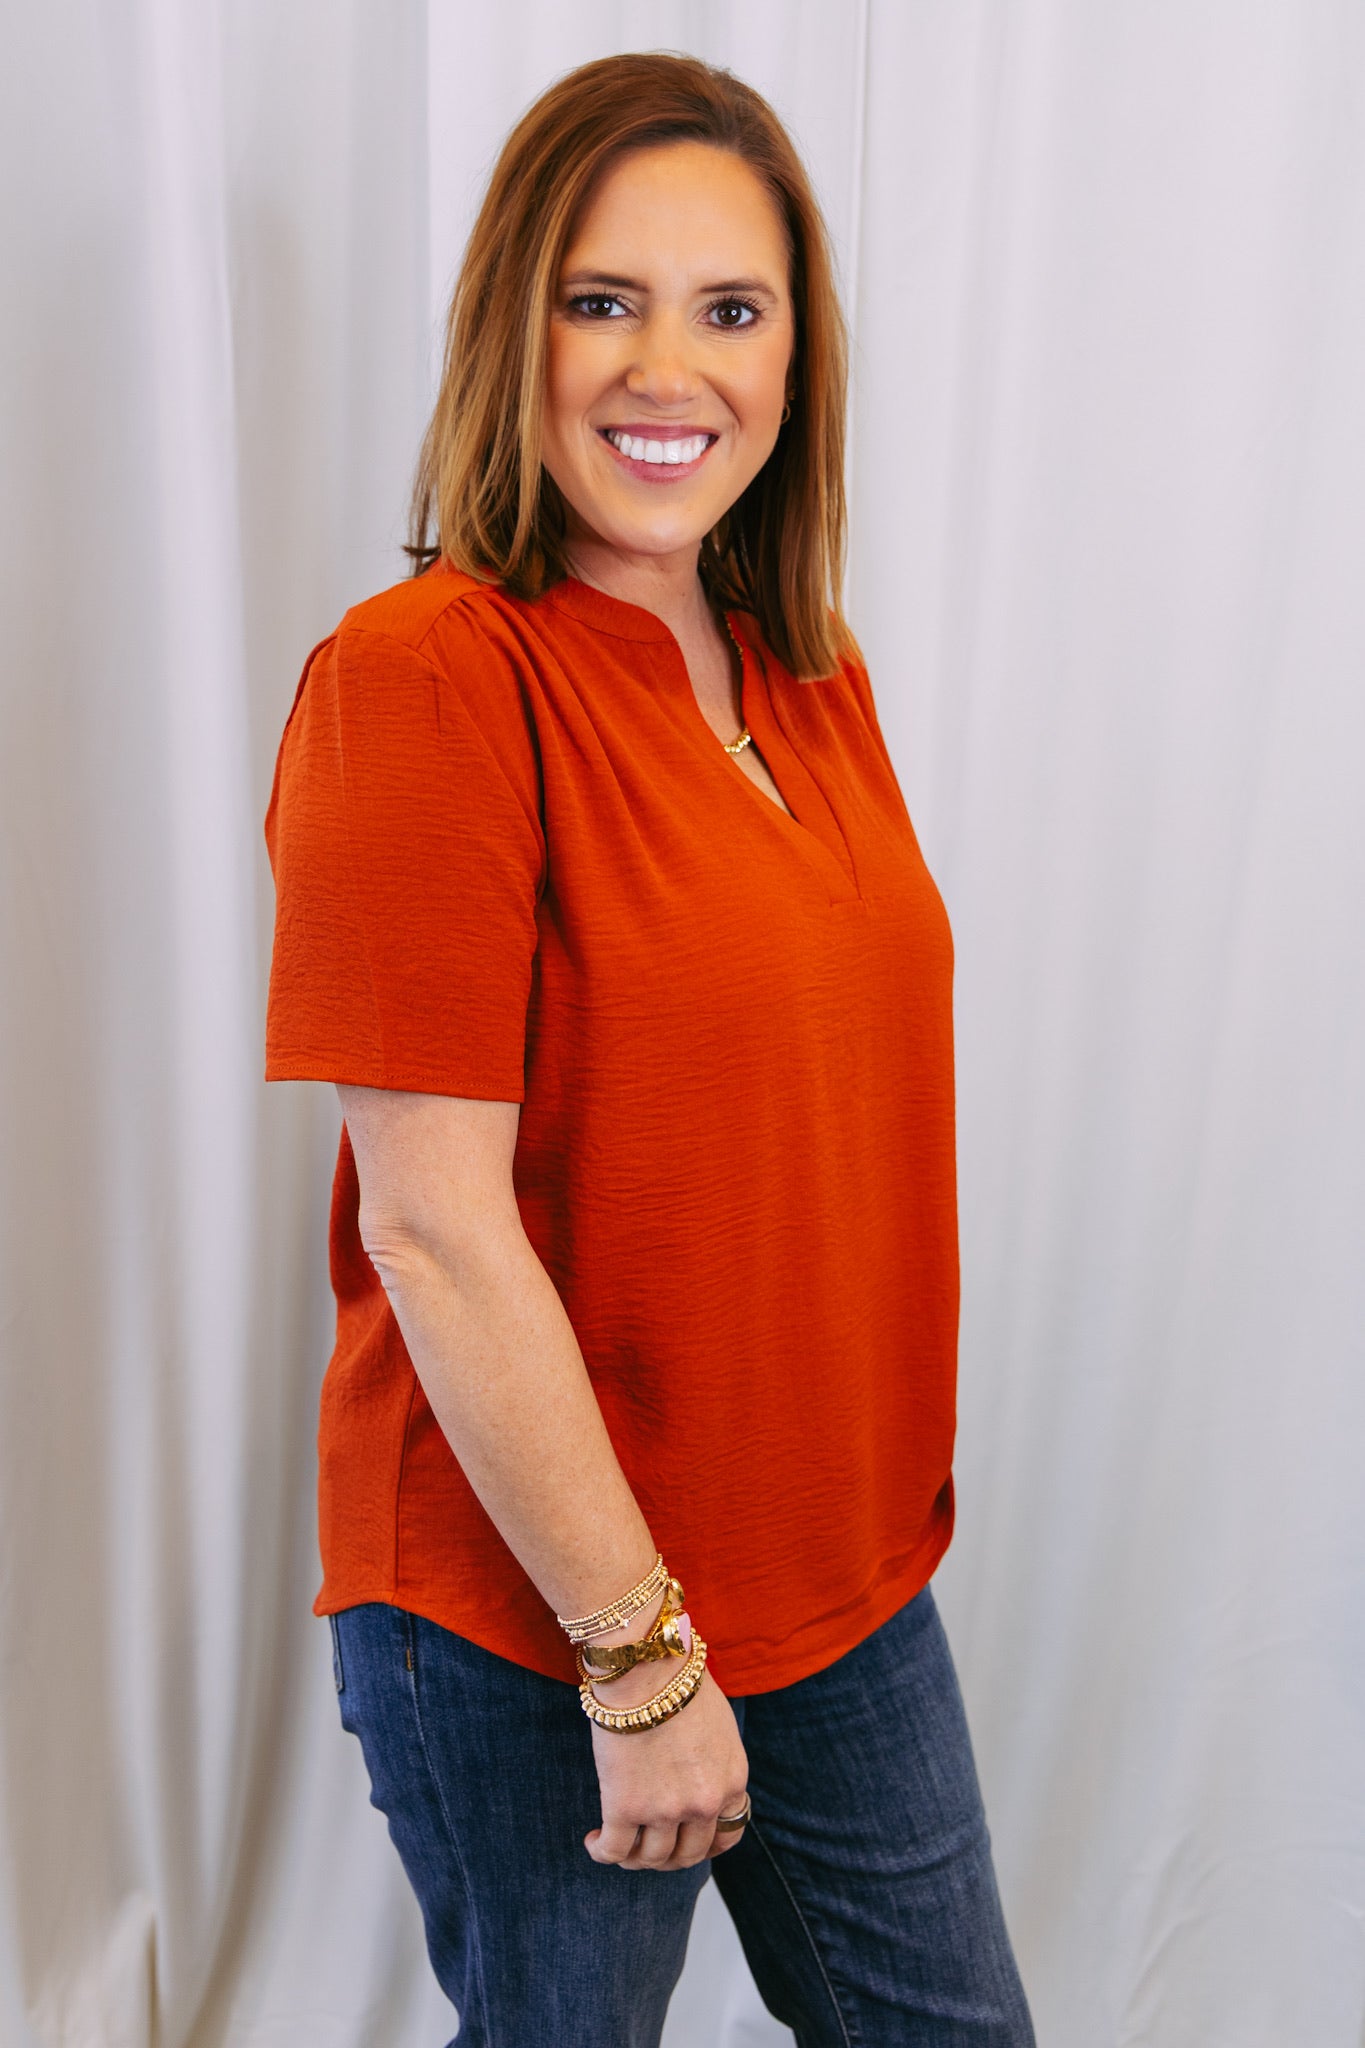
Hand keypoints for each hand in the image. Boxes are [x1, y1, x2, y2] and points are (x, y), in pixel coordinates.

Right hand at [585, 1668, 748, 1869]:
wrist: (645, 1667)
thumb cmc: (677, 1682)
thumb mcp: (719, 1728)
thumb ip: (715, 1764)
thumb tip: (697, 1781)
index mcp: (732, 1782)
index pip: (727, 1837)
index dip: (704, 1847)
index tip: (685, 1842)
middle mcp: (704, 1804)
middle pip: (687, 1855)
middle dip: (666, 1856)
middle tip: (645, 1843)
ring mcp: (666, 1810)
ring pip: (650, 1858)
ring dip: (633, 1856)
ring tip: (616, 1839)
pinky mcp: (625, 1807)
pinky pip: (614, 1850)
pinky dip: (602, 1851)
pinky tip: (594, 1839)